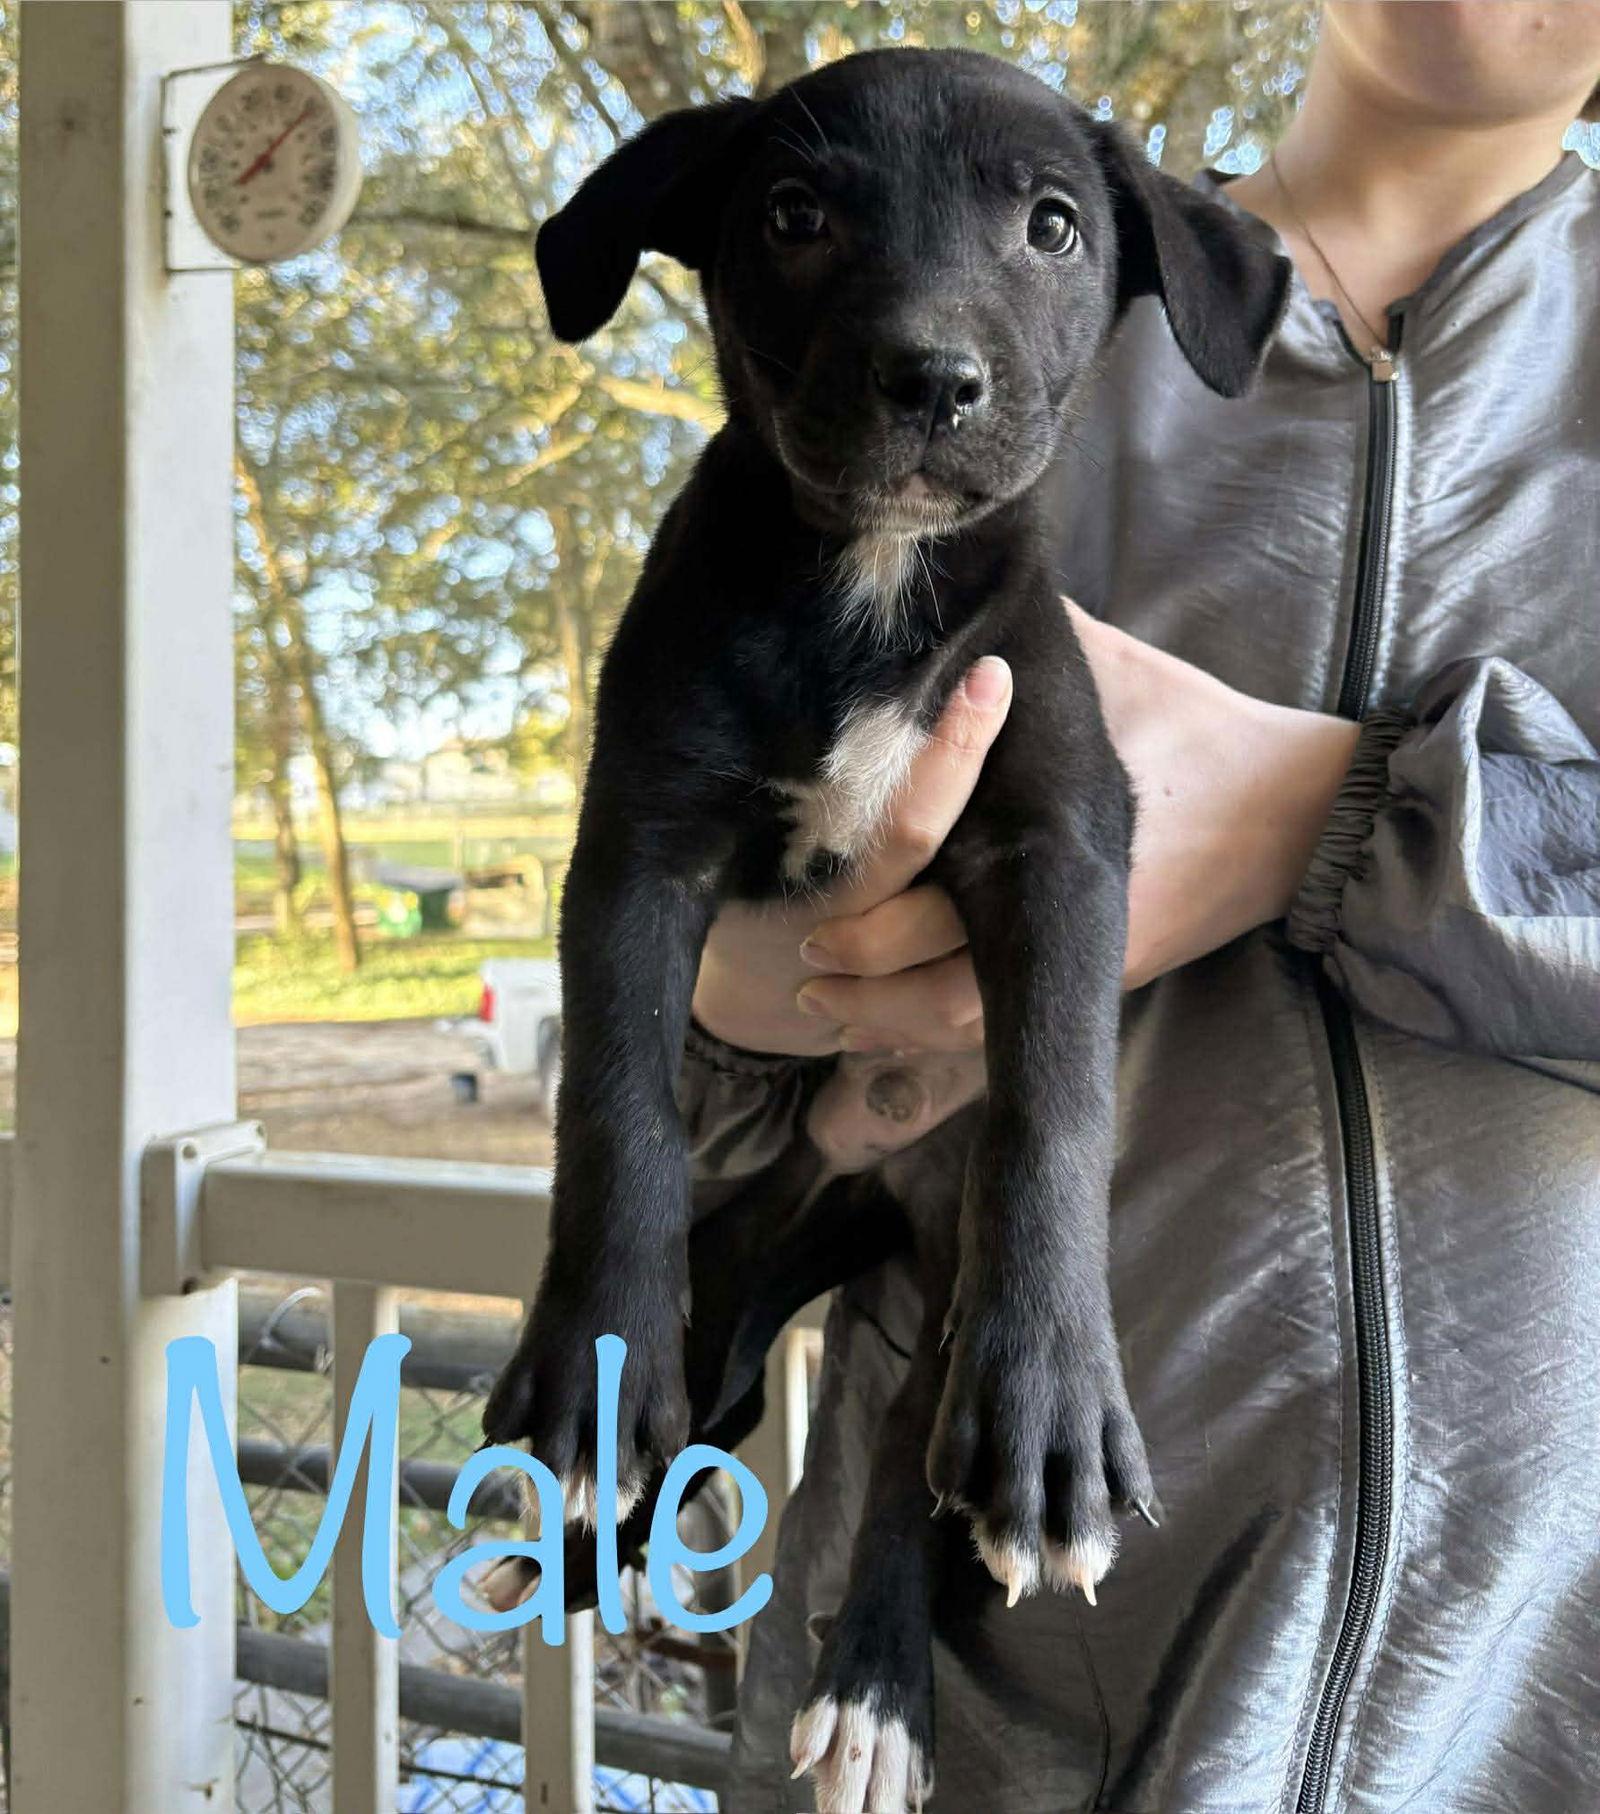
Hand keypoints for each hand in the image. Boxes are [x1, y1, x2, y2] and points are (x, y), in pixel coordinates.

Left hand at [697, 608, 1360, 1165]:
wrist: (1297, 812)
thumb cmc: (1197, 730)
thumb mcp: (1111, 671)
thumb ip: (1034, 636)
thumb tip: (965, 585)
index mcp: (1041, 845)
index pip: (932, 891)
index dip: (865, 909)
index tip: (815, 915)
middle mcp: (1052, 912)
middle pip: (933, 980)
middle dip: (861, 972)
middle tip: (807, 951)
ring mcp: (1078, 954)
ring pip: (963, 1021)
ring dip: (887, 1020)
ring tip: (828, 1005)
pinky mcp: (1100, 970)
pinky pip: (1002, 1018)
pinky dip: (937, 1029)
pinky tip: (890, 1025)